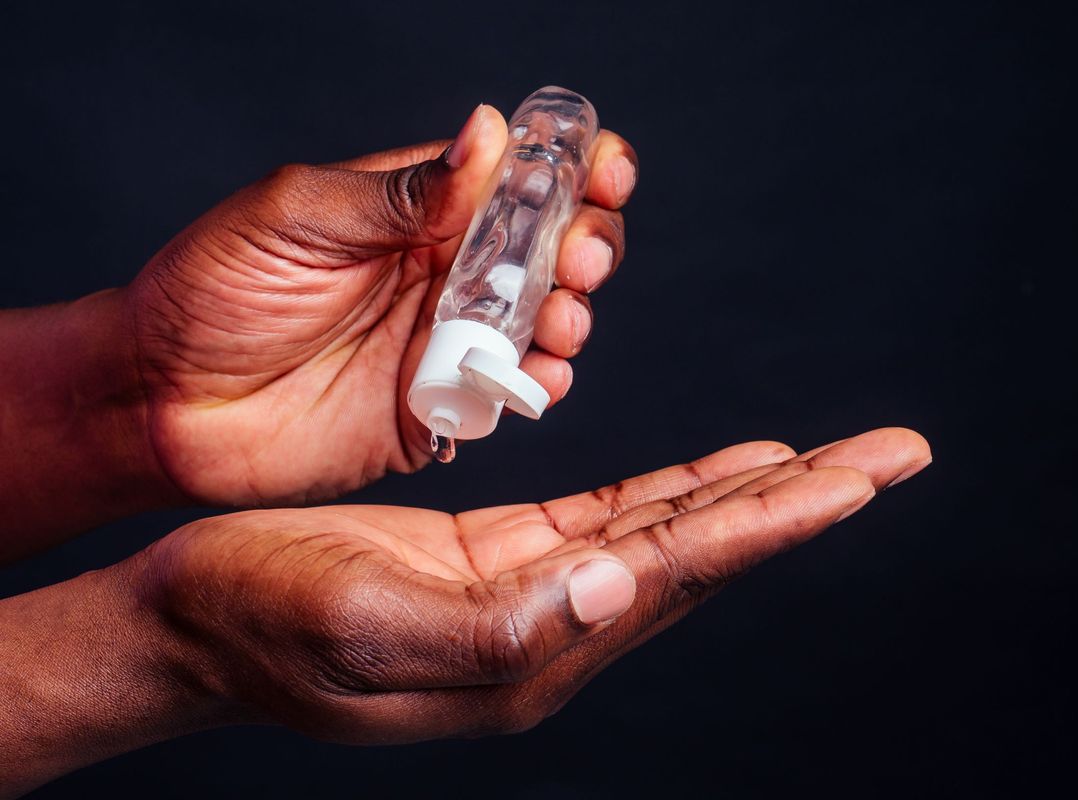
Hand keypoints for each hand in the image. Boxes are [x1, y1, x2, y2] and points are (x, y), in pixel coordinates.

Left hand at [125, 104, 636, 504]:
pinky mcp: (440, 408)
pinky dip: (541, 383)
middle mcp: (444, 272)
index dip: (574, 166)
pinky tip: (539, 374)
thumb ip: (401, 191)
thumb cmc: (210, 292)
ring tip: (558, 317)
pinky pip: (512, 394)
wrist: (159, 402)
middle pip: (552, 248)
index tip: (602, 171)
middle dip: (587, 244)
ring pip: (547, 320)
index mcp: (418, 209)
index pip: (518, 176)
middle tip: (576, 258)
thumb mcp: (298, 216)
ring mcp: (446, 342)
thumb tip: (488, 134)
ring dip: (572, 313)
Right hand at [144, 428, 928, 741]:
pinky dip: (681, 490)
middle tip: (899, 454)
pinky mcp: (507, 557)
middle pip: (710, 551)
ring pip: (677, 533)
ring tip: (839, 460)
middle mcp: (559, 627)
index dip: (779, 518)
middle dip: (807, 499)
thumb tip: (616, 590)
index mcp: (536, 650)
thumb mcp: (364, 625)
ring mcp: (538, 593)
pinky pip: (619, 518)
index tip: (864, 476)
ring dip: (759, 491)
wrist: (195, 624)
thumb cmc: (261, 620)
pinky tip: (726, 471)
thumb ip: (498, 627)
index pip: (688, 571)